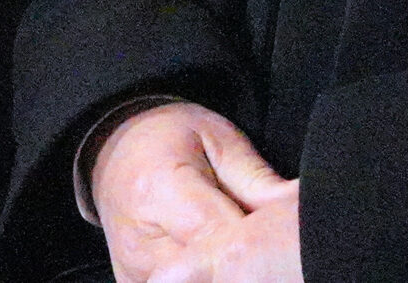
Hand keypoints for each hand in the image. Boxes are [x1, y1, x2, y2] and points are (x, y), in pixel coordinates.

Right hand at [89, 102, 298, 282]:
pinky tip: (219, 266)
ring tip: (246, 255)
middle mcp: (142, 242)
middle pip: (210, 273)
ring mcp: (133, 271)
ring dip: (226, 274)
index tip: (284, 235)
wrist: (112, 151)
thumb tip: (295, 207)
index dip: (260, 241)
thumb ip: (255, 178)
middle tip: (272, 249)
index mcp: (161, 191)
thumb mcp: (217, 138)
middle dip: (248, 263)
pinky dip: (205, 280)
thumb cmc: (168, 138)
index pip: (222, 236)